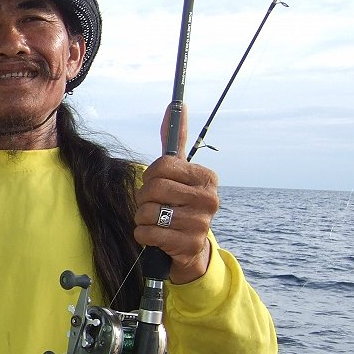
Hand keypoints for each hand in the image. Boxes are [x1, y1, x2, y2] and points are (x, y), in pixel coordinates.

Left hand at [134, 104, 217, 283]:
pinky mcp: (189, 245)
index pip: (163, 165)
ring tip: (156, 221)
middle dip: (144, 198)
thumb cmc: (177, 204)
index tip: (155, 183)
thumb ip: (175, 141)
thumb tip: (176, 105)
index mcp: (207, 177)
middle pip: (154, 188)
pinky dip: (143, 235)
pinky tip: (155, 236)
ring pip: (149, 212)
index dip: (150, 176)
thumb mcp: (178, 173)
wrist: (188, 248)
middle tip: (154, 205)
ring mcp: (201, 223)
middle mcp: (210, 199)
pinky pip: (148, 233)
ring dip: (143, 218)